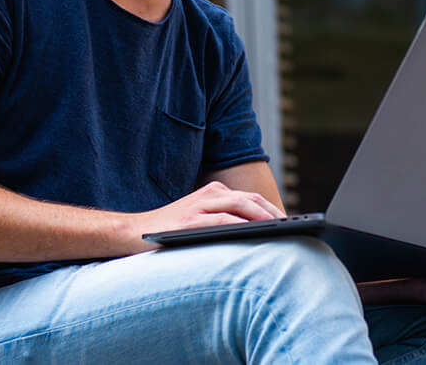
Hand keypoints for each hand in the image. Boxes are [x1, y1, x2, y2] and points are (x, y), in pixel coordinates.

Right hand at [131, 181, 285, 250]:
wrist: (133, 232)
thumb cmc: (170, 230)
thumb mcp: (200, 219)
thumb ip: (223, 219)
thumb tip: (257, 234)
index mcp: (213, 192)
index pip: (251, 198)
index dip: (272, 210)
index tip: (290, 224)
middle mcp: (209, 194)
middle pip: (251, 199)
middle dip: (274, 213)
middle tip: (292, 228)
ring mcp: (199, 206)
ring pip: (241, 206)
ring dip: (263, 217)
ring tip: (280, 230)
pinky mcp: (190, 221)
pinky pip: (222, 220)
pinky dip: (241, 225)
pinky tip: (254, 233)